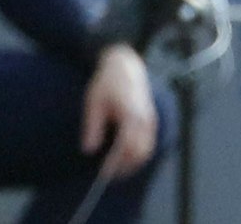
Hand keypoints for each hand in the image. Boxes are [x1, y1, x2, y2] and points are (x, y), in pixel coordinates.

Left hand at [81, 44, 158, 179]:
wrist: (125, 66)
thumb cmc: (107, 83)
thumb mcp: (93, 103)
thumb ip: (92, 127)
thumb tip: (89, 150)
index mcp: (130, 113)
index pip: (126, 145)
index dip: (116, 162)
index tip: (104, 173)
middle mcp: (144, 118)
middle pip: (140, 152)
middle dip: (125, 166)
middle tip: (108, 175)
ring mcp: (150, 119)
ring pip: (146, 150)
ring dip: (132, 162)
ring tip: (115, 169)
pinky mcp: (151, 120)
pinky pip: (148, 143)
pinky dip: (137, 154)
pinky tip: (123, 157)